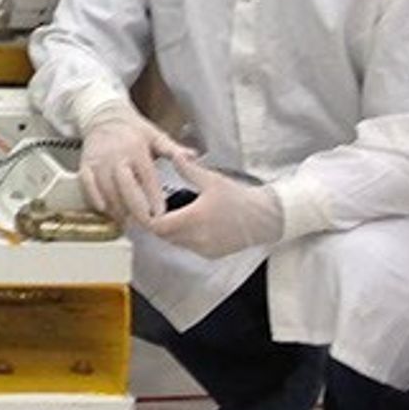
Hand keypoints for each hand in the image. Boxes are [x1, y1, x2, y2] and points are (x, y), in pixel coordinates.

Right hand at [77, 109, 191, 225]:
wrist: (104, 116)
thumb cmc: (132, 129)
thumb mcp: (156, 136)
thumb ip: (173, 149)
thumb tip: (193, 157)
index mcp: (136, 148)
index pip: (147, 176)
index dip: (153, 196)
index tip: (160, 213)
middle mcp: (116, 154)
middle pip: (125, 185)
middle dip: (135, 207)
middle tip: (144, 222)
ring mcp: (99, 160)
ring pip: (106, 188)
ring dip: (117, 207)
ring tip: (128, 221)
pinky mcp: (86, 163)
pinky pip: (87, 184)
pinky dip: (94, 198)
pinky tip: (104, 209)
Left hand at [145, 157, 286, 257]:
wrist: (266, 219)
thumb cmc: (241, 199)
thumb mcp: (212, 180)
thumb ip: (189, 169)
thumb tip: (174, 155)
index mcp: (194, 220)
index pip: (158, 226)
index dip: (147, 217)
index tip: (142, 207)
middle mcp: (197, 238)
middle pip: (163, 235)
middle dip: (156, 223)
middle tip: (151, 208)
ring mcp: (204, 249)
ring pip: (175, 242)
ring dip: (168, 231)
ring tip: (167, 213)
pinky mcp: (211, 254)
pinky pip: (188, 247)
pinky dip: (182, 237)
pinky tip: (186, 223)